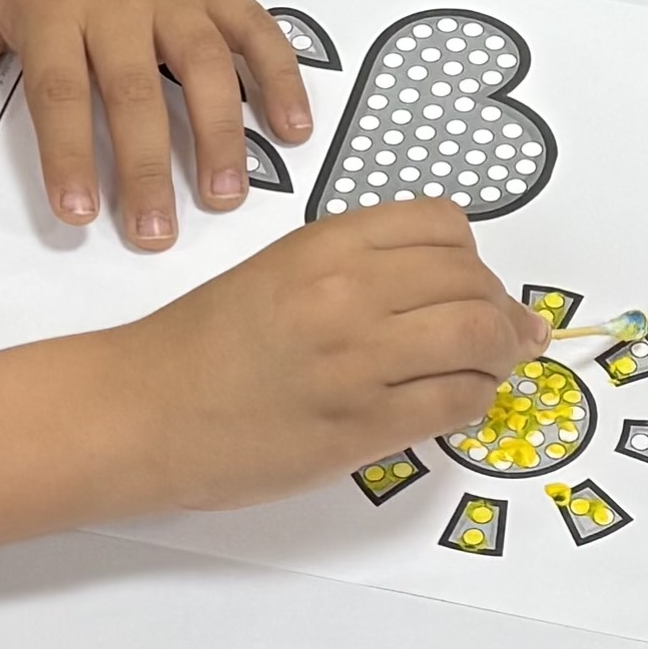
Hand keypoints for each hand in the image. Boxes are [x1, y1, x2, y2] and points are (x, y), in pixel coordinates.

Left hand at [0, 0, 312, 250]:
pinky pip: (256, 30)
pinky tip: (293, 128)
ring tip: (226, 196)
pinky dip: (281, 76)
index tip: (79, 215)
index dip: (69, 155)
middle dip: (147, 167)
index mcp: (51, 11)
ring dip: (221, 133)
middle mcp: (116, 2)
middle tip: (156, 234)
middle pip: (134, 92)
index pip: (59, 94)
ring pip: (204, 66)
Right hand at [101, 202, 538, 510]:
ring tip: (492, 368)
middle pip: (474, 282)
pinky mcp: (363, 423)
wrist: (144, 410)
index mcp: (326, 244)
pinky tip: (458, 403)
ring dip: (500, 355)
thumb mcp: (279, 272)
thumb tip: (440, 287)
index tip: (471, 284)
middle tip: (503, 334)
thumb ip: (354, 269)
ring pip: (480, 339)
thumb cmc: (201, 347)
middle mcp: (350, 292)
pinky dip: (475, 400)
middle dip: (499, 310)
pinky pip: (458, 400)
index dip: (471, 257)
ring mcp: (359, 358)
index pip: (445, 225)